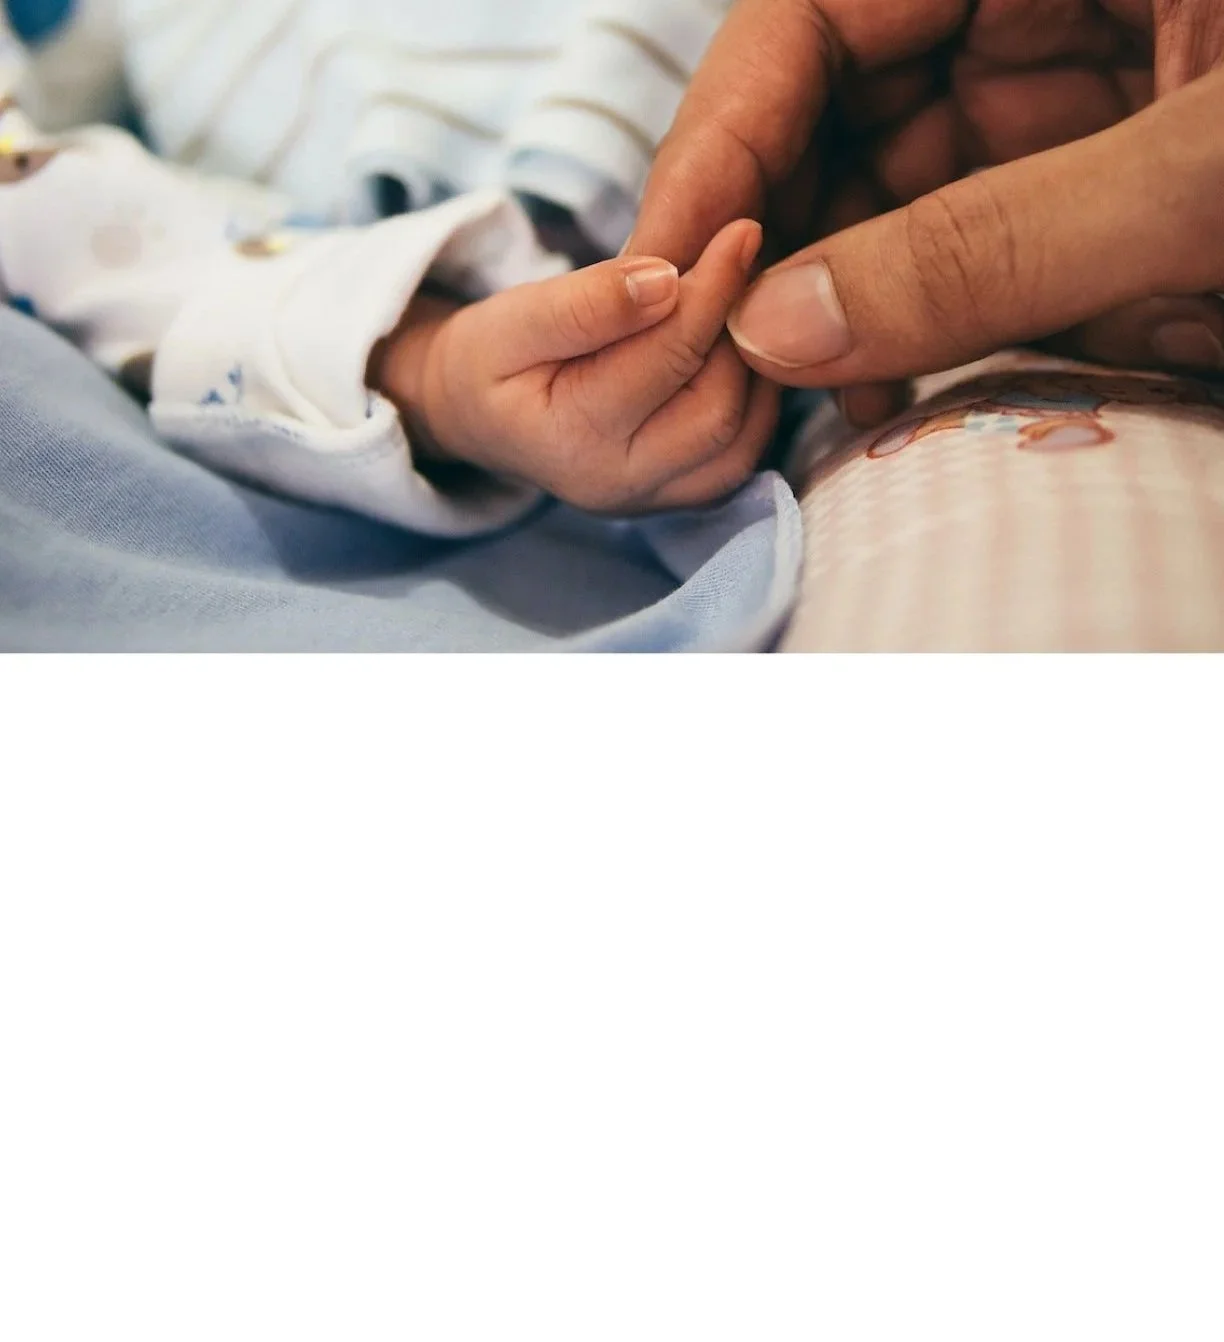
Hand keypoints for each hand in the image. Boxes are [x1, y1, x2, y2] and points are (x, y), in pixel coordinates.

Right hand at [372, 221, 779, 513]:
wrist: (479, 416)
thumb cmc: (492, 360)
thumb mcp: (514, 317)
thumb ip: (586, 302)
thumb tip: (666, 280)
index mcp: (573, 439)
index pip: (668, 356)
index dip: (712, 288)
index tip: (740, 231)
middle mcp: (619, 485)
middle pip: (717, 407)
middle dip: (736, 333)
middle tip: (740, 271)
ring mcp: (653, 500)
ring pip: (741, 437)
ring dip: (754, 369)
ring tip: (736, 310)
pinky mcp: (678, 498)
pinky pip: (742, 456)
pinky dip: (755, 401)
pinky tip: (736, 353)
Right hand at [633, 0, 1223, 422]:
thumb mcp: (1207, 176)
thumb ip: (992, 248)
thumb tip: (778, 331)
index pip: (811, 13)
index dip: (720, 138)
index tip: (663, 266)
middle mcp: (1029, 6)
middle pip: (832, 112)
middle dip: (770, 237)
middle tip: (721, 359)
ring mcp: (1062, 94)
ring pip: (887, 192)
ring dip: (832, 302)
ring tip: (797, 400)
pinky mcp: (1091, 182)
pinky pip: (966, 247)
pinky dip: (916, 325)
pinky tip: (884, 394)